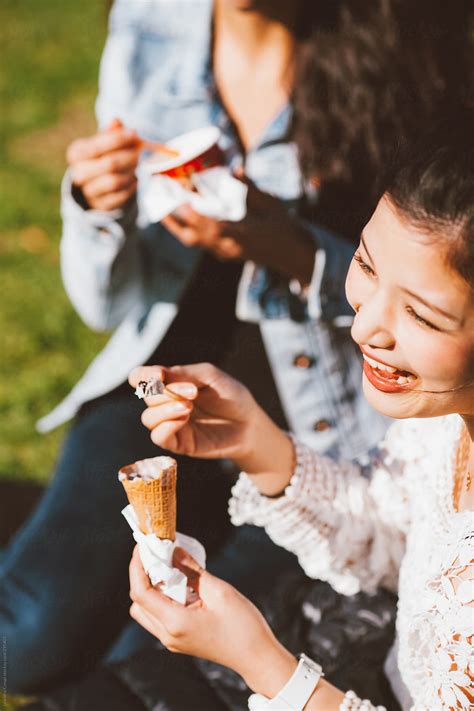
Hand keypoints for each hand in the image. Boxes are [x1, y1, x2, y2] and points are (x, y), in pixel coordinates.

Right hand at [67, 118, 138, 210]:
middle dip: (129, 156)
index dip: (119, 139)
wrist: (94, 185)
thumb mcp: (102, 142)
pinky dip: (131, 187)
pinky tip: (134, 179)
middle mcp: (78, 173)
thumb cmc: (100, 157)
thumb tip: (117, 121)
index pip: (98, 145)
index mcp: (76, 153)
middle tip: (138, 152)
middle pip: (109, 164)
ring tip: (135, 165)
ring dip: (131, 172)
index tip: (135, 135)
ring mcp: (89, 191)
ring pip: (116, 181)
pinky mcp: (102, 205)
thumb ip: (110, 132)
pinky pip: (121, 196)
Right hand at [128, 362, 294, 492]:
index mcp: (170, 384)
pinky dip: (166, 426)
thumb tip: (157, 376)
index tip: (159, 374)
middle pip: (146, 396)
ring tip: (189, 406)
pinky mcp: (179, 443)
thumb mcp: (210, 376)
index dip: (143, 375)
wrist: (250, 423)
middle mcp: (166, 404)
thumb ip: (183, 373)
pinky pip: (158, 437)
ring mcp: (171, 424)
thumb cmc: (231, 396)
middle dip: (166, 391)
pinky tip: (183, 419)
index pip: (140, 378)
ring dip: (165, 409)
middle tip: (193, 391)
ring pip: (148, 418)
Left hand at [129, 546, 296, 696]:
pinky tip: (179, 584)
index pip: (141, 592)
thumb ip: (193, 570)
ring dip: (151, 589)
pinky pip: (159, 617)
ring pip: (146, 611)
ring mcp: (172, 641)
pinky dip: (162, 599)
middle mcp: (168, 635)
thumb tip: (174, 552)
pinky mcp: (179, 640)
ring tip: (168, 568)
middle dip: (142, 576)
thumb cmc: (243, 626)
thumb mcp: (219, 591)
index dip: (137, 567)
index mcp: (175, 623)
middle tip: (156, 555)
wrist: (257, 657)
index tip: (142, 546)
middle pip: (138, 603)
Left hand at [161, 174, 315, 283]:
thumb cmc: (283, 227)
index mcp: (243, 235)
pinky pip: (198, 241)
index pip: (214, 226)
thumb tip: (235, 169)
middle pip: (195, 234)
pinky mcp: (223, 253)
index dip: (196, 212)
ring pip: (193, 240)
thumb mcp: (271, 204)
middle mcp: (229, 247)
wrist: (291, 254)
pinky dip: (184, 228)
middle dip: (176, 214)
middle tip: (163, 192)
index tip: (182, 194)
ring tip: (160, 206)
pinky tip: (176, 216)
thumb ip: (251, 189)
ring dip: (175, 224)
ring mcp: (225, 252)